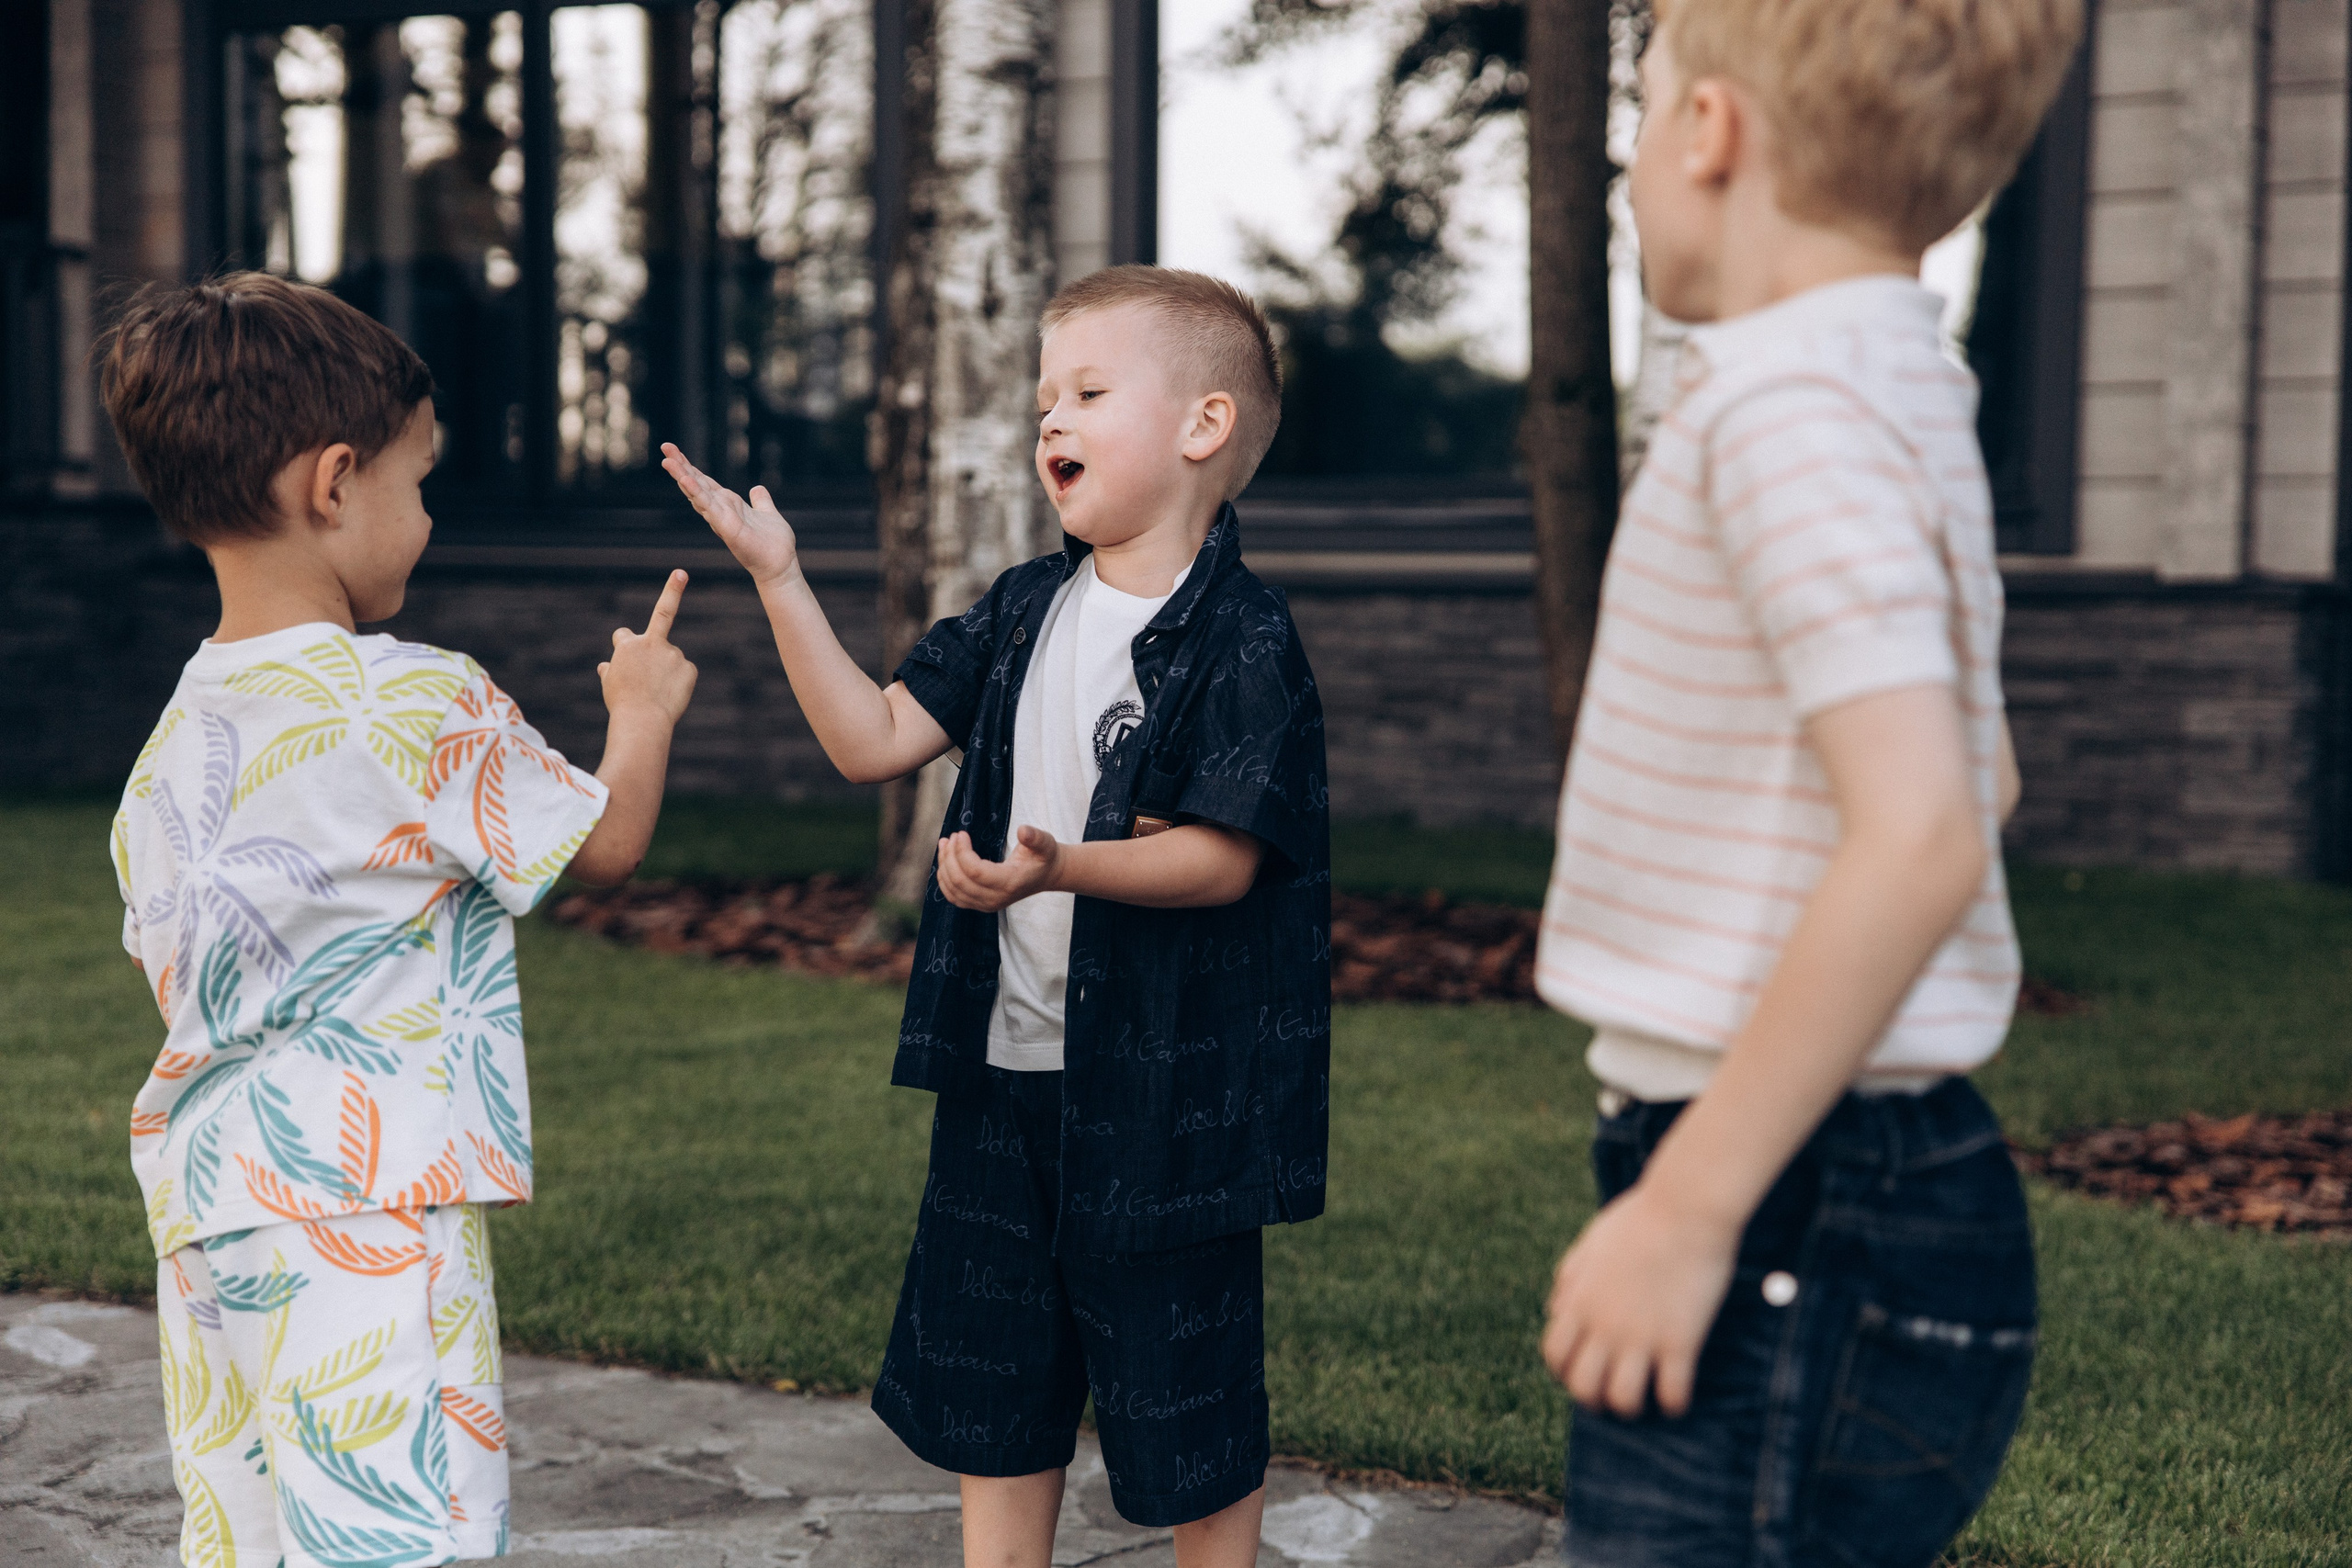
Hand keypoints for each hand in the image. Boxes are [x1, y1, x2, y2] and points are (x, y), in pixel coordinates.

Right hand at [599, 571, 698, 724]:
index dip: (623, 642)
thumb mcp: (610, 686)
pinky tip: (671, 696)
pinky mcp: (689, 667)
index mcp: (627, 644)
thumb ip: (611, 673)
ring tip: (656, 695)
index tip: (626, 634)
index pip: (623, 634)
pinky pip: (683, 673)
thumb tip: (605, 667)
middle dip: (672, 591)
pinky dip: (678, 683)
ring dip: (665, 673)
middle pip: (661, 618)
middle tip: (680, 574)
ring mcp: (672, 653)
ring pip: (670, 660)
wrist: (643, 720)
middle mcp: (651, 642)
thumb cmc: (622, 704)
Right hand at [660, 442, 799, 587]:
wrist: (780, 566)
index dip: (691, 467)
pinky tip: (686, 480)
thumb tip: (757, 488)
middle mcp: (720, 511)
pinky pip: (709, 507)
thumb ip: (761, 501)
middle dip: (680, 466)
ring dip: (682, 477)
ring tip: (667, 461)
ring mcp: (721, 519)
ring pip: (697, 493)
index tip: (675, 451)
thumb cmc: (774, 544)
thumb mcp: (767, 513)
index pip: (705, 482)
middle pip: (696, 484)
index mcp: (728, 505)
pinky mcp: (726, 527)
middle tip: (665, 446)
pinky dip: (697, 493)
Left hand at [935, 826, 1060, 911]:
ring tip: (944, 844)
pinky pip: (954, 896)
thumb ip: (1035, 837)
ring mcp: (986, 905)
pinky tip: (944, 862)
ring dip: (944, 866)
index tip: (962, 833)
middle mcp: (996, 899)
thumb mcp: (1045, 843)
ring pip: (953, 890)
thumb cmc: (1043, 856)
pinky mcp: (979, 904)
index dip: (962, 852)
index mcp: (1010, 883)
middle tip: (951, 836)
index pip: (975, 872)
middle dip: (950, 856)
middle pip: (960, 881)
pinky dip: (944, 880)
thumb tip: (1023, 831)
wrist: (1045, 875)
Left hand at [1540, 1181, 1741, 1418]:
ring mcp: (1640, 1336)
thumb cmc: (1641, 1217)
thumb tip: (1555, 1310)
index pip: (1554, 1356)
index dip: (1565, 1373)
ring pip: (1623, 1401)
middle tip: (1614, 1392)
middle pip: (1583, 1387)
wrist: (1686, 1205)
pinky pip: (1672, 1395)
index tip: (1584, 1372)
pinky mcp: (1680, 1341)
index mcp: (1579, 1301)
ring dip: (1633, 1407)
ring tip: (1646, 1396)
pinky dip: (1673, 1404)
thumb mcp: (1592, 1241)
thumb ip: (1570, 1277)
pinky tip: (1678, 1394)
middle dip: (1595, 1399)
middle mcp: (1603, 1325)